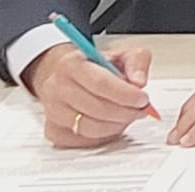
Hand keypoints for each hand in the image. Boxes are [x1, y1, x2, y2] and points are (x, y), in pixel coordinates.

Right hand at [24, 42, 154, 148]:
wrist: (72, 79)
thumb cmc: (97, 68)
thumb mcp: (122, 55)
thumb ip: (137, 62)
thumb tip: (139, 82)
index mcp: (71, 64)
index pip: (100, 83)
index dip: (125, 94)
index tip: (142, 98)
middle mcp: (56, 87)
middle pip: (96, 108)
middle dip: (125, 111)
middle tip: (141, 109)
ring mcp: (52, 111)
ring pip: (91, 127)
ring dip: (117, 124)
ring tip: (129, 115)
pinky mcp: (54, 131)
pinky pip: (85, 140)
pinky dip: (105, 134)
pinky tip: (112, 122)